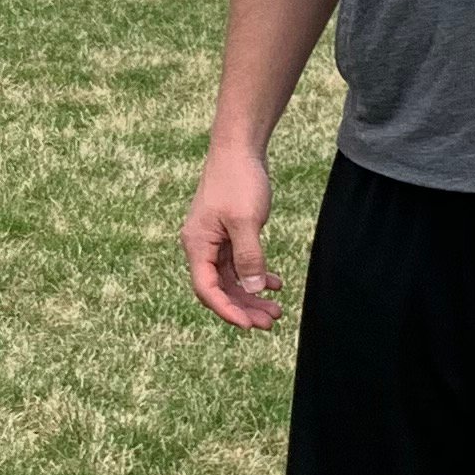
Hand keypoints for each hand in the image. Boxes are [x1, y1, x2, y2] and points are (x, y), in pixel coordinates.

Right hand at [183, 143, 283, 327]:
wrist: (238, 148)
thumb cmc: (238, 180)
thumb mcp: (246, 221)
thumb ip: (249, 257)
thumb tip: (253, 288)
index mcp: (197, 245)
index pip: (207, 289)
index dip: (227, 310)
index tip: (249, 325)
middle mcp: (202, 246)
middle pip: (219, 289)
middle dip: (244, 308)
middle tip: (270, 322)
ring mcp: (214, 241)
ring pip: (231, 279)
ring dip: (252, 295)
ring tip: (277, 309)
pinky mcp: (228, 234)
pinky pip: (239, 264)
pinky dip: (256, 275)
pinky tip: (275, 283)